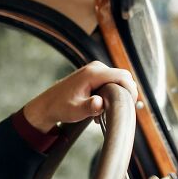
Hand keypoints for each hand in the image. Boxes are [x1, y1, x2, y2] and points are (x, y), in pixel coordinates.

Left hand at [23, 61, 137, 132]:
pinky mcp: (93, 74)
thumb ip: (89, 107)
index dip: (131, 90)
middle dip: (124, 93)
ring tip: (104, 110)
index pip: (123, 76)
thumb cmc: (60, 108)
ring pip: (117, 80)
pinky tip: (100, 105)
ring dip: (116, 94)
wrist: (46, 105)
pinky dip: (110, 92)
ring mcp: (94, 69)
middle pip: (123, 77)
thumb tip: (99, 103)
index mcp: (93, 73)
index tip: (131, 104)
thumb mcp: (75, 111)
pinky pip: (110, 81)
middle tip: (117, 110)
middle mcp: (95, 67)